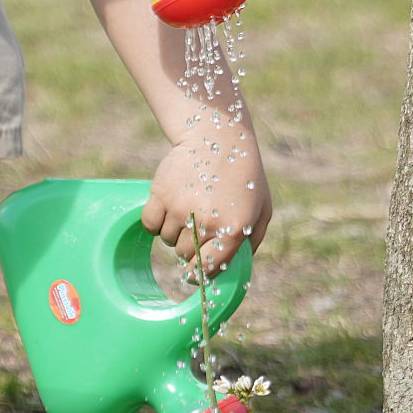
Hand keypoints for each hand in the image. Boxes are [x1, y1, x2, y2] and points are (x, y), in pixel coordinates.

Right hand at [143, 125, 271, 273]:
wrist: (217, 138)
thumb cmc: (244, 176)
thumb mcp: (262, 209)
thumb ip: (252, 241)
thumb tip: (233, 268)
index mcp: (234, 229)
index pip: (208, 269)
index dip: (198, 274)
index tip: (193, 273)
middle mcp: (206, 222)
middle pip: (184, 254)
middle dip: (189, 246)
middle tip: (197, 225)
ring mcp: (181, 209)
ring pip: (167, 240)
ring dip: (174, 230)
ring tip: (188, 207)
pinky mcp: (160, 194)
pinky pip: (149, 225)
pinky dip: (155, 221)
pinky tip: (169, 206)